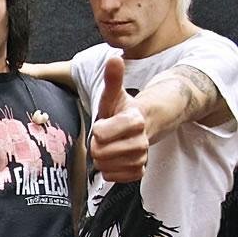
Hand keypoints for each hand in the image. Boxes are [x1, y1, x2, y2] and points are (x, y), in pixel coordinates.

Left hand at [90, 56, 148, 181]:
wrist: (139, 127)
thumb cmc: (121, 110)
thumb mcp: (114, 94)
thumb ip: (113, 79)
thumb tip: (115, 58)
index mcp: (134, 120)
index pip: (102, 132)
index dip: (97, 130)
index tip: (102, 124)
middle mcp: (141, 140)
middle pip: (101, 152)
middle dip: (96, 145)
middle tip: (102, 138)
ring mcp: (142, 157)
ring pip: (108, 166)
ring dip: (101, 158)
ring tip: (107, 147)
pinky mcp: (140, 171)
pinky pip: (116, 178)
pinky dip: (109, 171)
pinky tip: (112, 159)